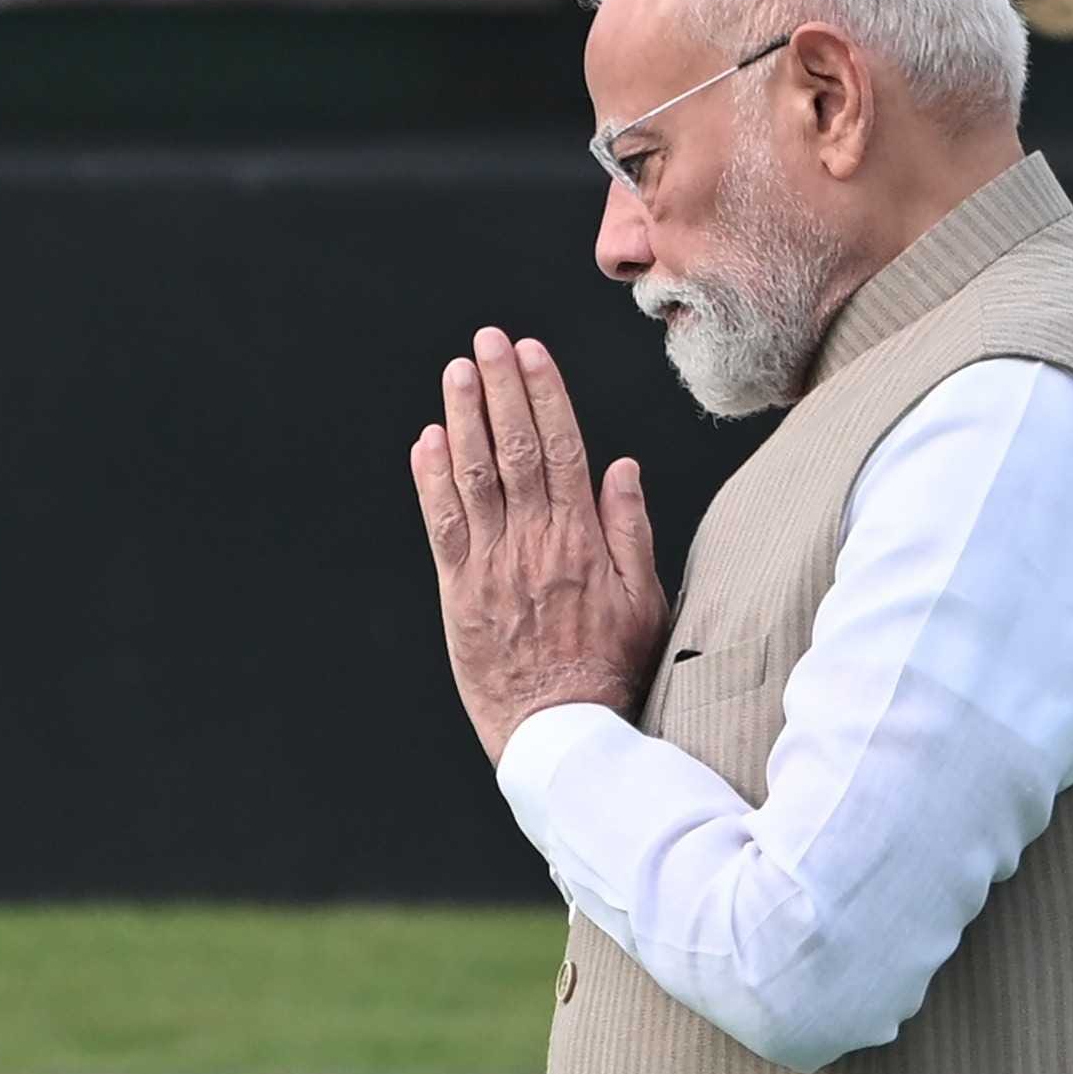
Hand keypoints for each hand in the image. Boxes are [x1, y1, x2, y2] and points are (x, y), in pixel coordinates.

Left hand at [410, 327, 669, 763]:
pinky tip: (428, 441)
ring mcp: (491, 565)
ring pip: (474, 477)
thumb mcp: (645, 600)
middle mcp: (533, 542)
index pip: (561, 448)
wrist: (561, 733)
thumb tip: (622, 465)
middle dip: (501, 389)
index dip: (544, 395)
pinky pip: (442, 525)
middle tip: (488, 340)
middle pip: (514, 449)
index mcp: (581, 539)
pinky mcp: (459, 592)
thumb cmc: (610, 668)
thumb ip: (630, 529)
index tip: (532, 352)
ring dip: (463, 418)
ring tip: (457, 371)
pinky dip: (431, 480)